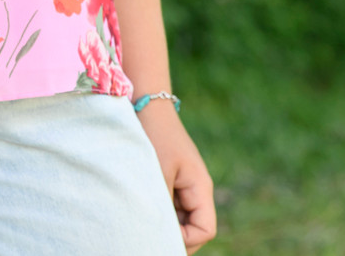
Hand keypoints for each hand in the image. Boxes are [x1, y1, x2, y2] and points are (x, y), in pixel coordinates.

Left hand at [139, 100, 215, 250]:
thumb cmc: (154, 134)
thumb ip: (161, 204)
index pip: (205, 230)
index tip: (160, 236)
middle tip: (146, 235)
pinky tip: (138, 207)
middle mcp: (196, 189)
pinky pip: (168, 206)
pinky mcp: (170, 180)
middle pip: (193, 228)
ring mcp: (183, 185)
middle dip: (174, 236)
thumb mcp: (157, 173)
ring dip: (163, 223)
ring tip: (140, 220)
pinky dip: (157, 211)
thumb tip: (159, 233)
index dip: (186, 240)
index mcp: (200, 187)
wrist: (146, 103)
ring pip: (179, 219)